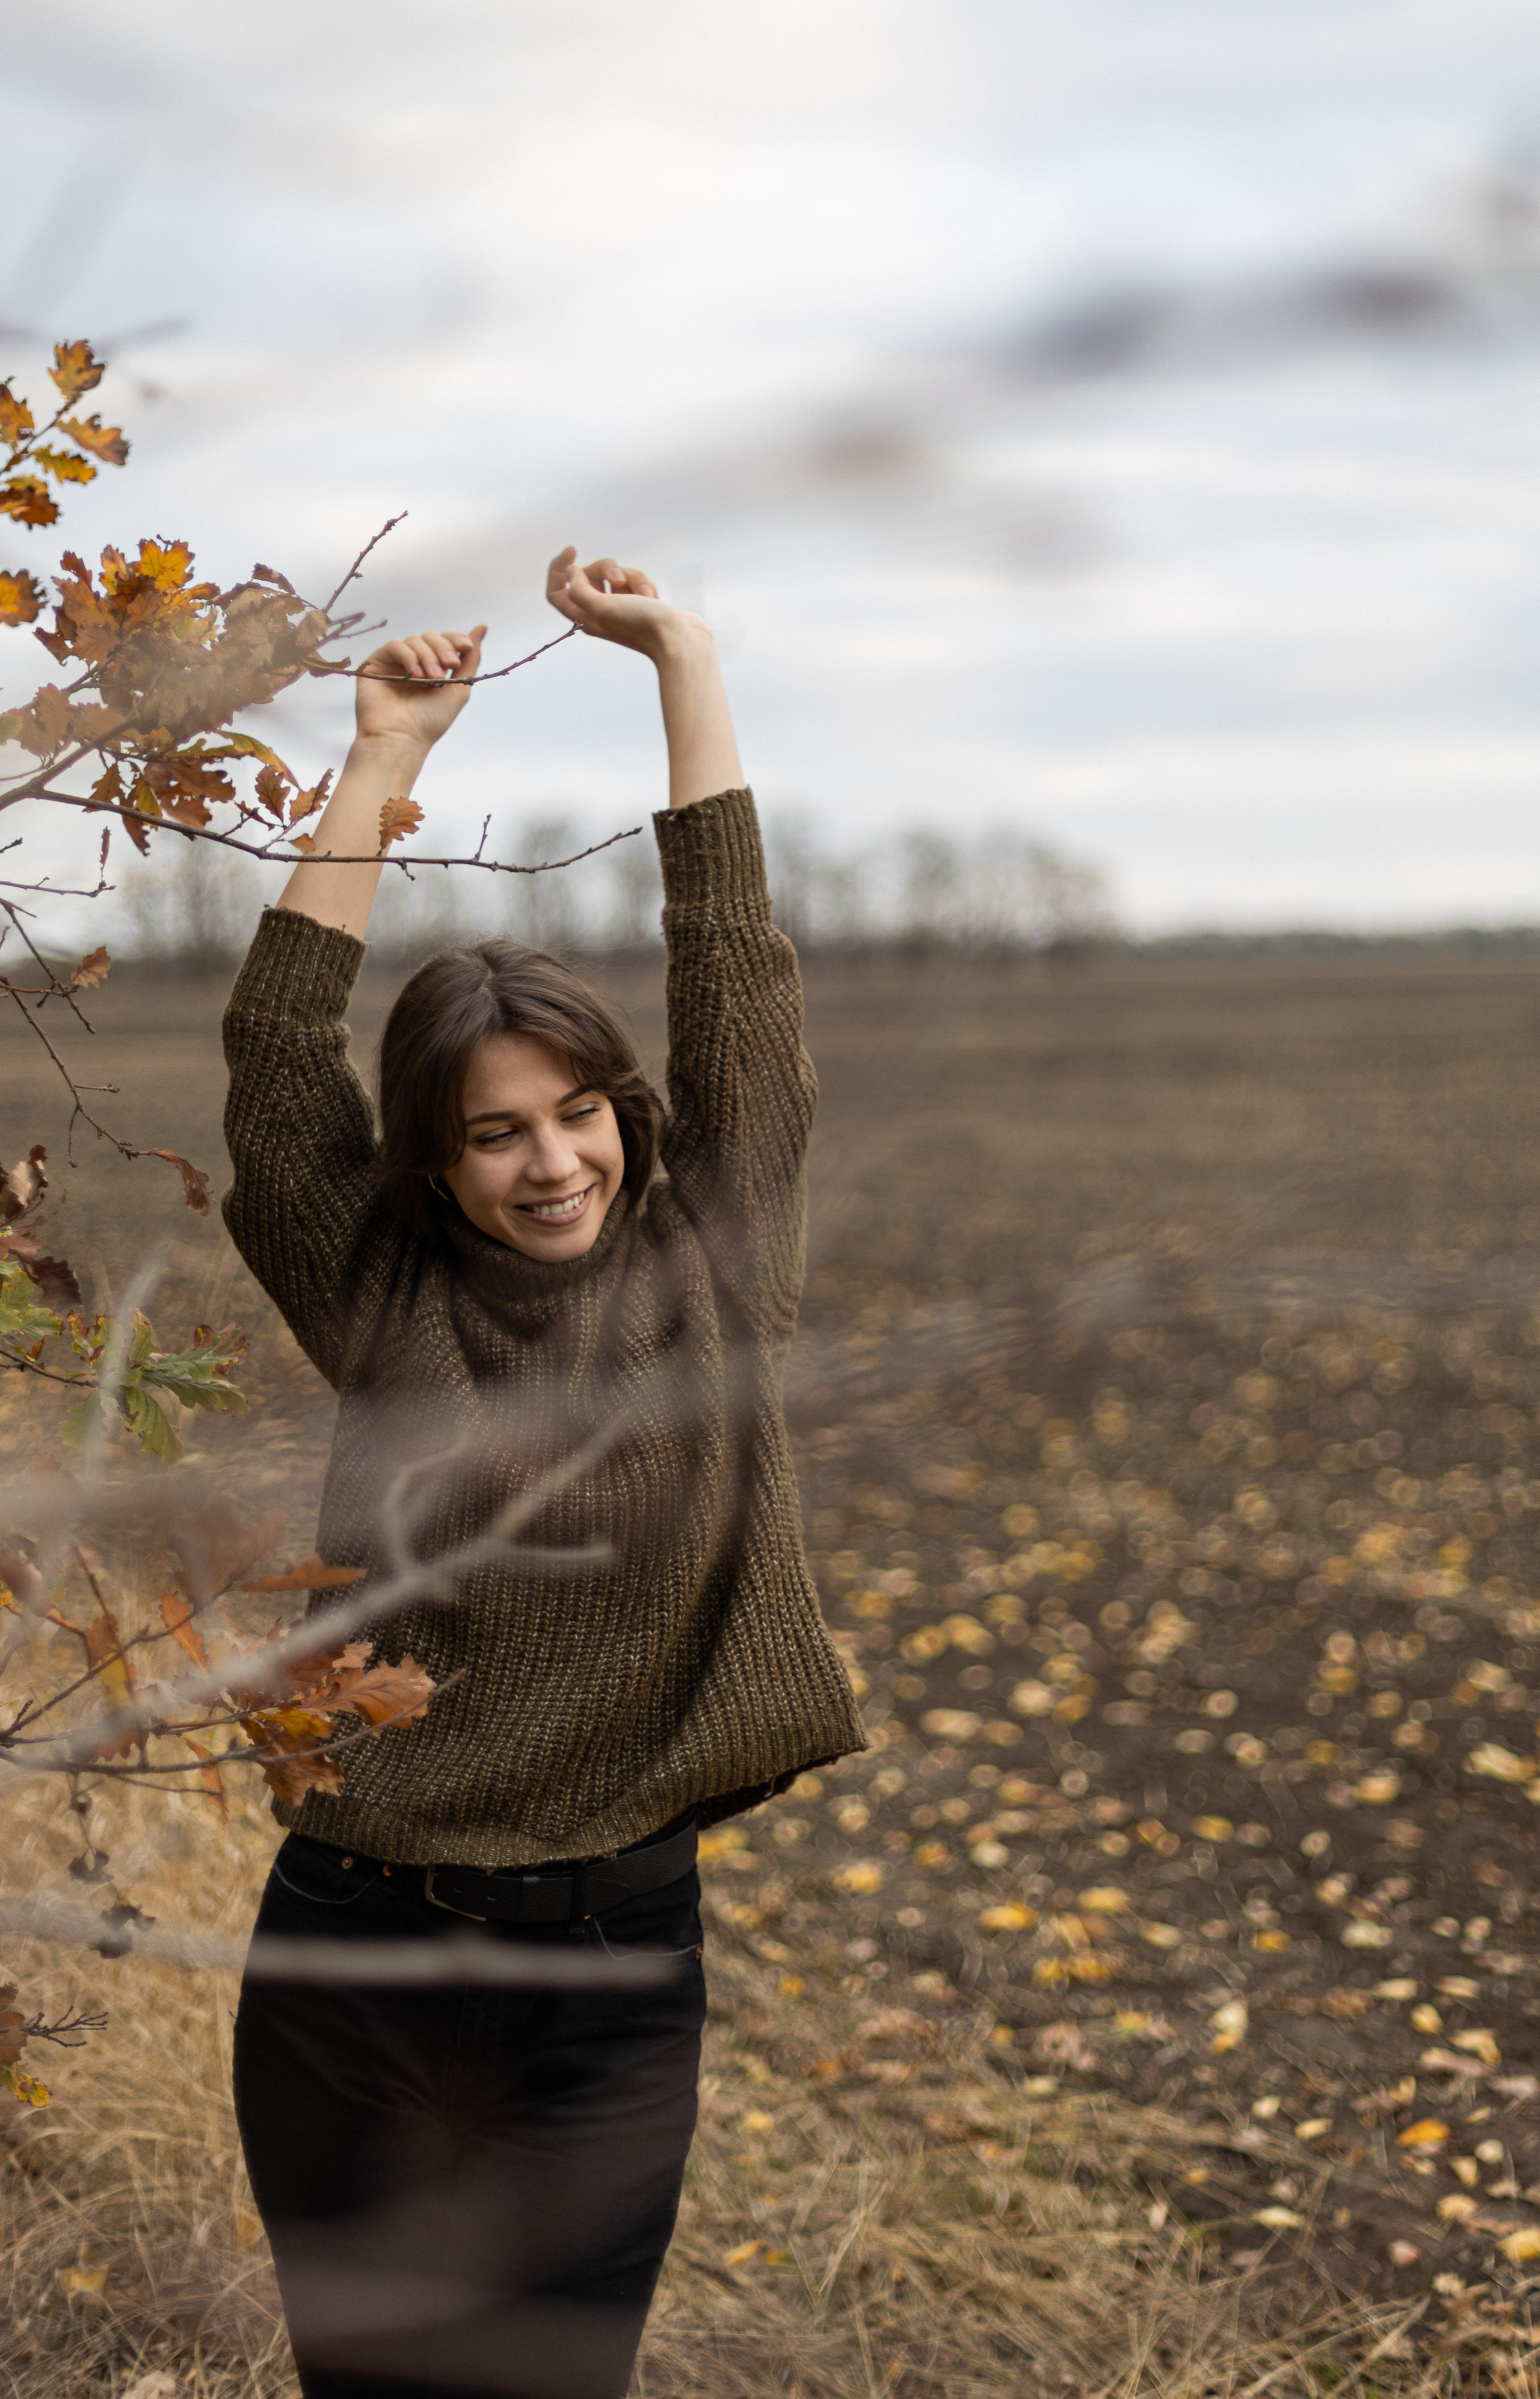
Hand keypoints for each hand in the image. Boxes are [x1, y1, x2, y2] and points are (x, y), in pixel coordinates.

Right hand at [354, 625, 486, 751]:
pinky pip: (395, 645)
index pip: (444, 641)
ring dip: (428, 656)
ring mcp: (395, 663)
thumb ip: (471, 659)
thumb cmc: (431, 721)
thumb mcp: (460, 687)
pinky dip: (409, 656)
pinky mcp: (376, 663)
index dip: (455, 639)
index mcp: (433, 669)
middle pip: (430, 637)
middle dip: (443, 648)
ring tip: (432, 679)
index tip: (466, 647)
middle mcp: (414, 664)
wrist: (403, 738)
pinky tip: (415, 675)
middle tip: (448, 666)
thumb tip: (482, 628)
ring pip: (414, 640)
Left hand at [545, 549, 708, 662]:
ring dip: (632, 577)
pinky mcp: (639, 602)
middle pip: (589, 575)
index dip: (557, 569)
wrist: (679, 640)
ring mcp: (620, 606)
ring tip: (646, 596)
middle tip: (618, 578)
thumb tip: (571, 573)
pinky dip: (644, 584)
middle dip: (606, 569)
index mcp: (584, 617)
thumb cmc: (641, 625)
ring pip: (616, 574)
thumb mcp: (603, 607)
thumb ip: (580, 589)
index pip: (556, 592)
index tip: (572, 551)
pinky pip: (635, 580)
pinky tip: (654, 598)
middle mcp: (599, 612)